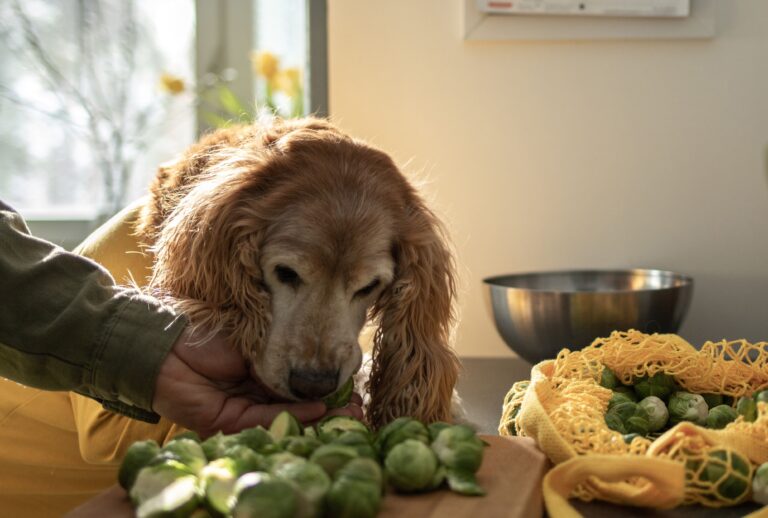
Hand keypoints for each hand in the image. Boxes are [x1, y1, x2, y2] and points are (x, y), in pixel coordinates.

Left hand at [152, 328, 361, 436]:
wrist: (163, 338)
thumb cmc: (208, 324)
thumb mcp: (259, 333)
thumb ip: (286, 348)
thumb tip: (322, 358)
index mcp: (263, 367)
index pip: (300, 381)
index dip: (327, 384)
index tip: (355, 382)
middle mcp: (255, 391)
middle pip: (299, 403)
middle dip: (332, 406)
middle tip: (360, 406)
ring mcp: (242, 409)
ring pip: (287, 417)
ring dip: (320, 417)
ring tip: (350, 413)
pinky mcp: (228, 422)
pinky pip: (265, 421)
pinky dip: (293, 417)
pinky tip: (320, 410)